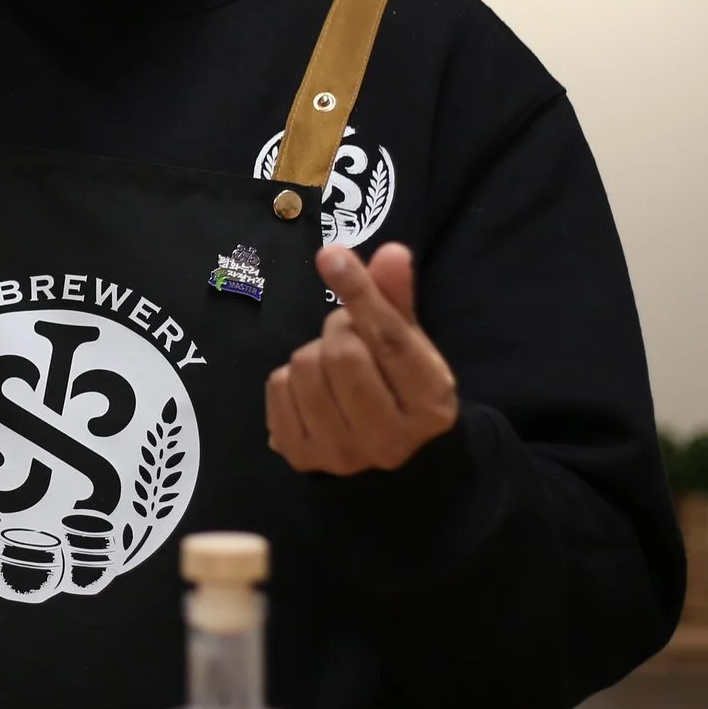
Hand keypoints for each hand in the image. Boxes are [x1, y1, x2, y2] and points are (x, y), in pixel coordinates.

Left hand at [265, 242, 458, 474]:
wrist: (380, 452)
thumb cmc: (397, 384)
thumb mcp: (409, 342)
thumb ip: (396, 297)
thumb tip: (391, 252)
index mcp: (429, 405)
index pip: (390, 340)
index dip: (360, 293)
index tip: (332, 255)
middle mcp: (389, 439)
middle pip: (342, 352)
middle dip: (339, 328)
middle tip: (348, 335)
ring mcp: (342, 454)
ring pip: (305, 366)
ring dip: (313, 352)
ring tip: (333, 367)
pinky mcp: (300, 457)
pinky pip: (278, 386)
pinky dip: (289, 376)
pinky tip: (311, 390)